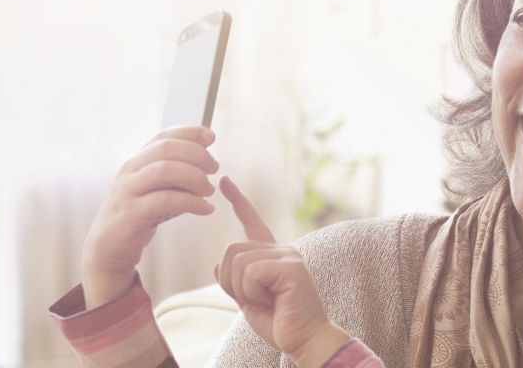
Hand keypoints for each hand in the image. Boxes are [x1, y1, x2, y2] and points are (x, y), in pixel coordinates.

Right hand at [81, 126, 219, 308]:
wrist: (107, 248)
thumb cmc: (136, 216)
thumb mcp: (152, 189)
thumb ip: (171, 174)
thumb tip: (204, 160)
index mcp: (136, 162)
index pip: (163, 137)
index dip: (189, 133)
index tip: (211, 137)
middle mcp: (130, 171)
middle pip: (166, 149)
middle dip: (196, 154)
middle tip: (214, 167)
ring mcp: (128, 191)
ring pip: (165, 170)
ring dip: (194, 177)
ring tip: (209, 190)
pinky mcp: (132, 213)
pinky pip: (166, 201)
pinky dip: (191, 203)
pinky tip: (205, 209)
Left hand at [215, 176, 351, 366]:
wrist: (305, 340)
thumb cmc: (280, 323)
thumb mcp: (248, 302)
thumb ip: (235, 282)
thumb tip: (217, 265)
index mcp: (272, 256)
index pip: (251, 222)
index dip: (237, 201)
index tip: (224, 181)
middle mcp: (282, 249)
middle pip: (231, 250)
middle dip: (231, 281)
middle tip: (255, 300)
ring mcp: (288, 256)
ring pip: (238, 261)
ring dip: (242, 289)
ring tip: (266, 300)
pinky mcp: (291, 267)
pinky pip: (251, 272)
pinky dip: (252, 292)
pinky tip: (273, 300)